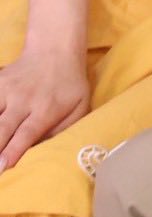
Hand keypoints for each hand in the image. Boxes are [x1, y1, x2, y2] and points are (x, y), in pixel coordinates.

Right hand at [0, 49, 89, 169]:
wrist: (55, 49)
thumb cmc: (69, 84)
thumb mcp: (79, 106)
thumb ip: (63, 130)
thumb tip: (43, 152)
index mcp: (46, 109)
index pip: (26, 134)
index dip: (12, 151)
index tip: (1, 167)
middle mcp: (23, 100)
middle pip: (2, 128)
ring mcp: (7, 90)